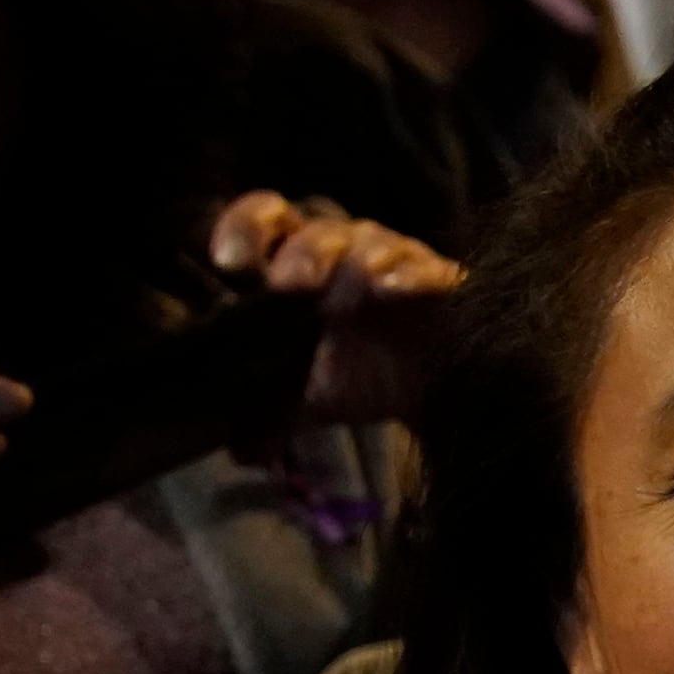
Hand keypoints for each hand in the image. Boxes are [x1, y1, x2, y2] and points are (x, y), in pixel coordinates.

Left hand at [210, 192, 463, 427]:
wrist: (439, 391)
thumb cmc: (366, 375)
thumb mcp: (309, 395)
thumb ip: (268, 413)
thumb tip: (237, 452)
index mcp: (300, 263)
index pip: (265, 222)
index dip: (242, 229)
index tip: (229, 263)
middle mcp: (345, 251)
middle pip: (315, 225)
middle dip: (300, 250)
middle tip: (288, 285)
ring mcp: (397, 261)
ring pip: (370, 241)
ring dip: (352, 261)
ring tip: (344, 298)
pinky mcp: (445, 281)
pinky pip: (429, 269)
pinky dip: (410, 275)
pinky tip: (390, 290)